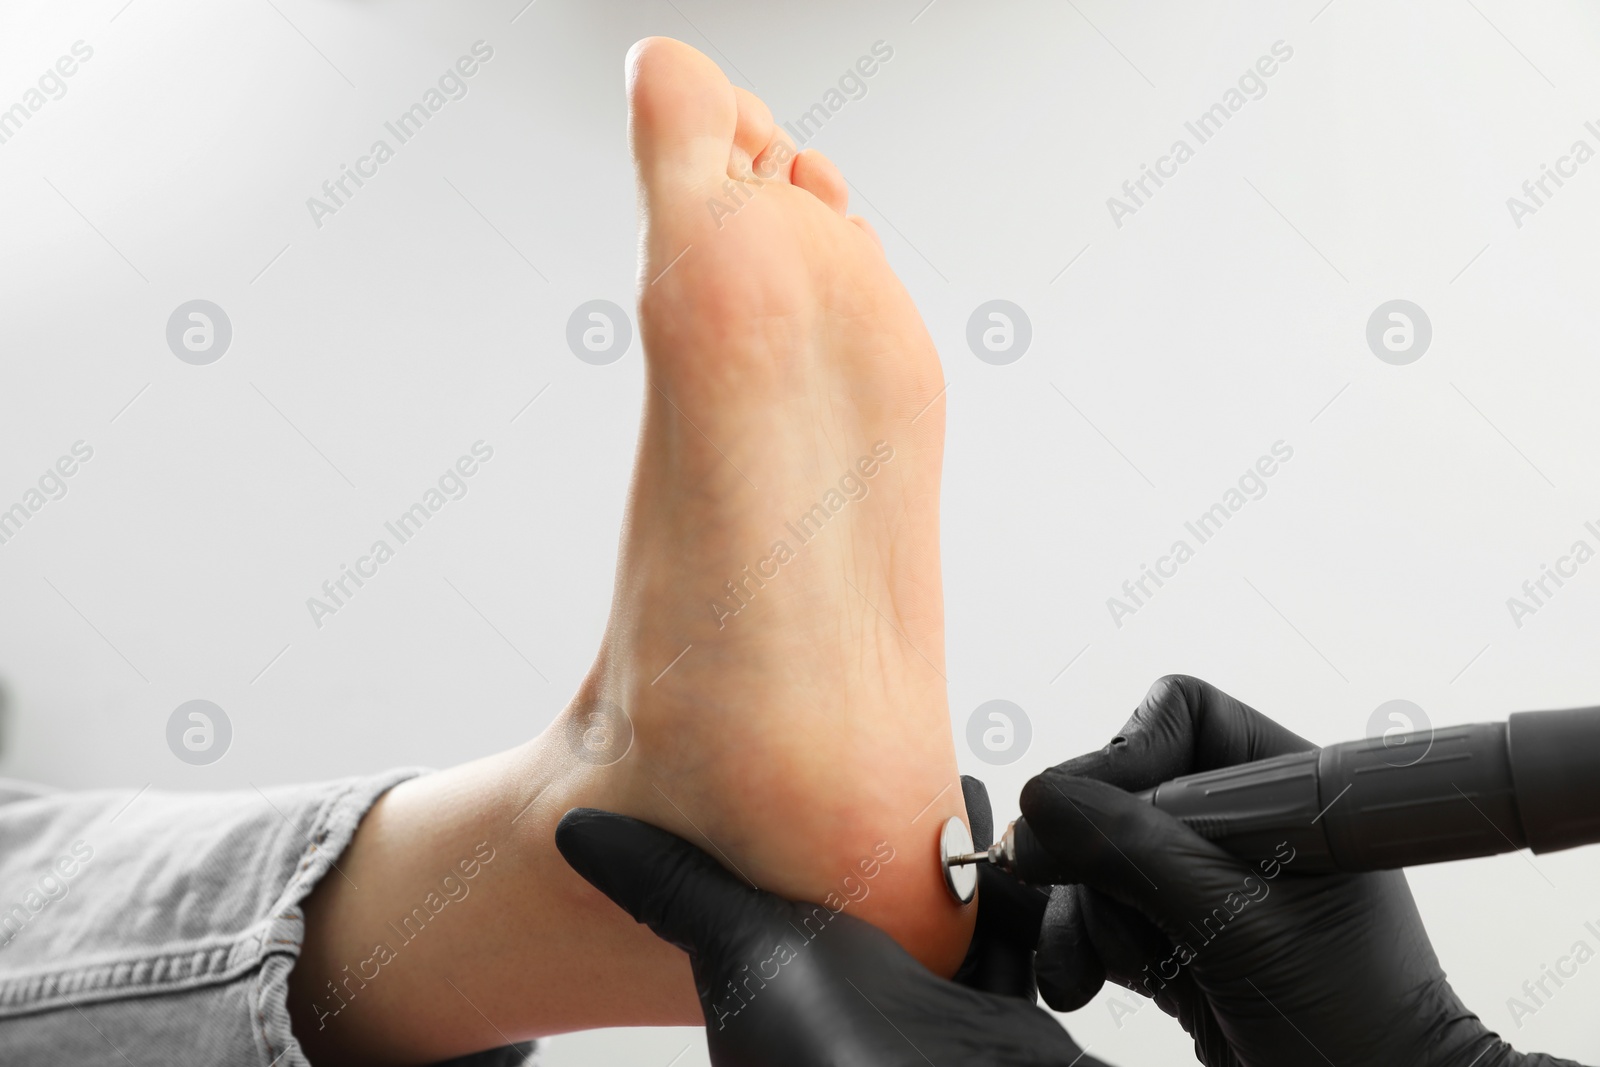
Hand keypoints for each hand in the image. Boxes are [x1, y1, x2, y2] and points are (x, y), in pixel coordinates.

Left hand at [556, 801, 1104, 1066]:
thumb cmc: (829, 1057)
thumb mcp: (740, 953)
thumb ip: (672, 889)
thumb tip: (577, 828)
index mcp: (799, 968)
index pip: (815, 869)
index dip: (837, 811)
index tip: (855, 749)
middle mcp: (867, 985)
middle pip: (896, 882)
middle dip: (919, 830)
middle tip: (934, 782)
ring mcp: (935, 1003)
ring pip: (963, 906)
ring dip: (976, 863)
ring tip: (978, 823)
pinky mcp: (998, 1017)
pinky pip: (1019, 942)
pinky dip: (1024, 908)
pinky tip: (1022, 874)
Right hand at [1021, 675, 1582, 1066]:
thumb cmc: (1354, 1020)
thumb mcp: (1236, 924)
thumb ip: (1136, 852)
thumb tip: (1039, 797)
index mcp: (1287, 790)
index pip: (1184, 718)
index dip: (1126, 751)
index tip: (1079, 813)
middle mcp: (1242, 825)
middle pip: (1124, 789)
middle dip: (1091, 852)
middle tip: (1056, 882)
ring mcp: (1208, 884)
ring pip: (1100, 857)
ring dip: (1084, 914)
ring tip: (1091, 967)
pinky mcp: (1182, 938)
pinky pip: (1102, 914)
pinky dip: (1081, 946)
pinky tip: (1081, 982)